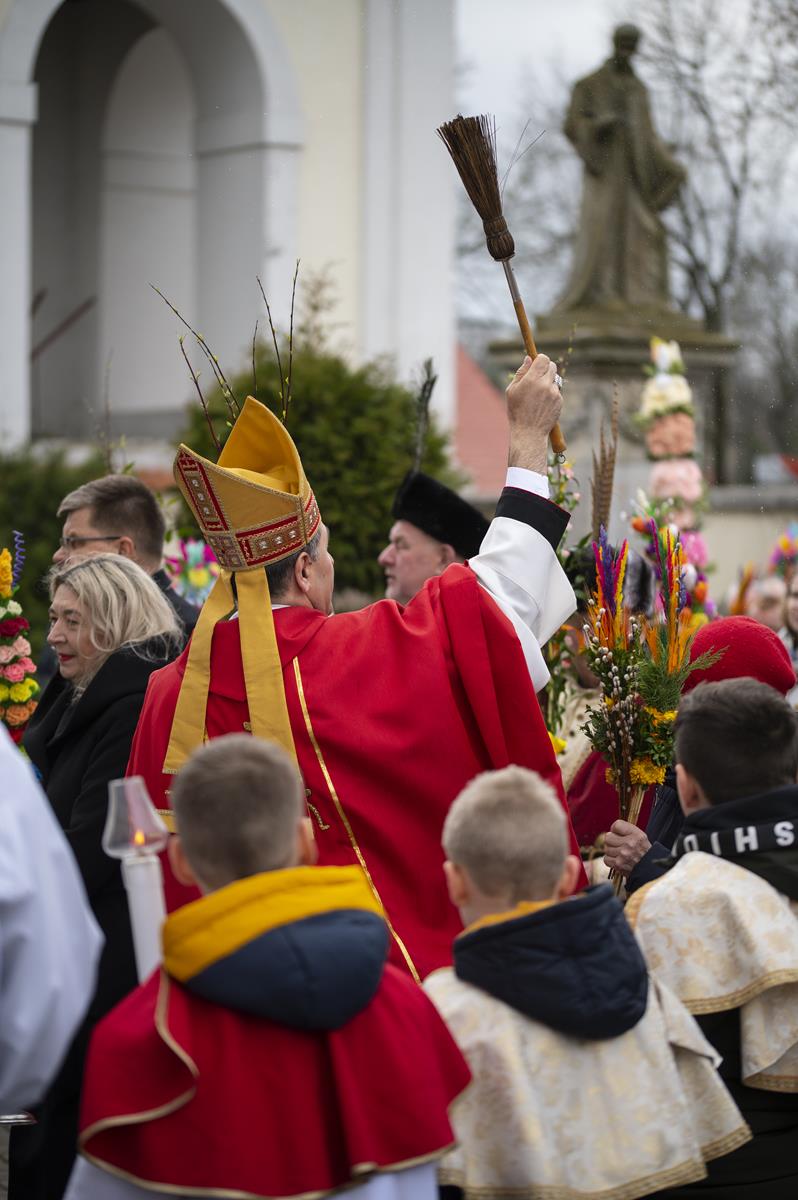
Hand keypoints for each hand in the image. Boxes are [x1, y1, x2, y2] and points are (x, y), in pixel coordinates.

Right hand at [506, 355, 561, 473]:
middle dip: (545, 369)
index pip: (543, 358)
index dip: (540, 359)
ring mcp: (554, 393)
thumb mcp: (512, 391)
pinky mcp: (560, 401)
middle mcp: (545, 384)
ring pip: (555, 379)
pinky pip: (557, 391)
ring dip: (548, 382)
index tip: (536, 363)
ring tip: (538, 395)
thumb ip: (521, 373)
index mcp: (532, 379)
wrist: (529, 433)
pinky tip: (542, 404)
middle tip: (537, 377)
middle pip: (552, 366)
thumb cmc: (517, 412)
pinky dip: (551, 394)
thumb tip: (528, 359)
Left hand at [603, 820, 650, 876]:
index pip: (617, 825)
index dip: (615, 829)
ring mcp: (623, 854)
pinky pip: (606, 859)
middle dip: (612, 840)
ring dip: (611, 851)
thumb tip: (612, 829)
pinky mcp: (618, 864)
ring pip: (606, 848)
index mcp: (636, 835)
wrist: (649, 870)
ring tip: (620, 853)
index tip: (617, 833)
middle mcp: (630, 843)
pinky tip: (618, 860)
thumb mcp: (640, 837)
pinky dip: (610, 860)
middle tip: (618, 844)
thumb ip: (627, 830)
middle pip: (608, 837)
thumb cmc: (643, 852)